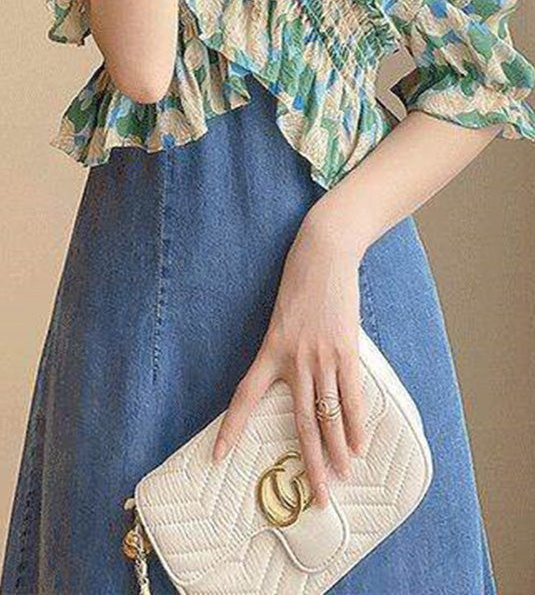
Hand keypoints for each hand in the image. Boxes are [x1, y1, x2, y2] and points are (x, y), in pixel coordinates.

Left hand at [211, 208, 364, 507]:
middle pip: (300, 423)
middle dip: (310, 464)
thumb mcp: (282, 317)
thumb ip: (288, 349)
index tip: (218, 455)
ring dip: (337, 451)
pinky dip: (357, 422)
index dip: (231, 428)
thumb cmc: (300, 283)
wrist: (322, 254)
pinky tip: (360, 445)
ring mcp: (321, 357)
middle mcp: (293, 360)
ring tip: (342, 478)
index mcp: (269, 351)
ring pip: (328, 415)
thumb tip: (303, 379)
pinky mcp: (345, 350)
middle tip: (317, 497)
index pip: (245, 397)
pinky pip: (352, 395)